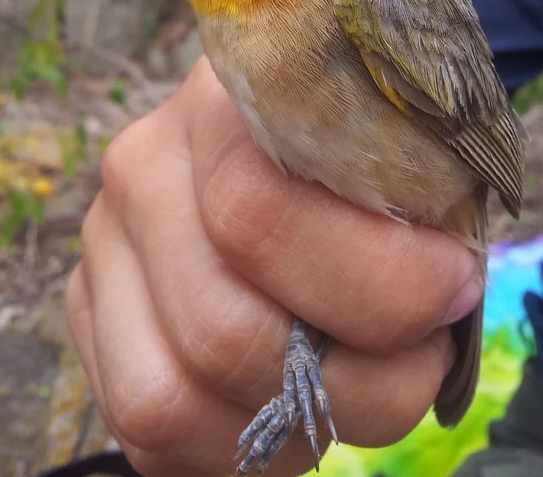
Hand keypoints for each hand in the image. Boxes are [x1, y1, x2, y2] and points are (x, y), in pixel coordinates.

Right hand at [66, 58, 482, 476]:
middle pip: (220, 326)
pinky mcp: (90, 312)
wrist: (292, 147)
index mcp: (217, 100)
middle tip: (414, 355)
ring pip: (170, 396)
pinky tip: (293, 400)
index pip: (257, 212)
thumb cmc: (364, 151)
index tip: (452, 286)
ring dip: (291, 424)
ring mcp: (105, 242)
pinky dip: (236, 445)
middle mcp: (142, 163)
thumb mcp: (404, 147)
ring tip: (356, 383)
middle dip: (350, 375)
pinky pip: (146, 430)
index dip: (374, 281)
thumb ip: (418, 198)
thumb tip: (440, 287)